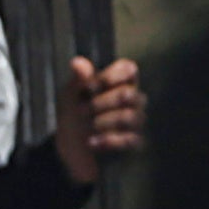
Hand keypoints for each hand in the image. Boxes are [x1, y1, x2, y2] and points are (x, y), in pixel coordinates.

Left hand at [50, 54, 145, 185]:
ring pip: (129, 117)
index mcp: (121, 80)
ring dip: (102, 122)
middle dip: (101, 103)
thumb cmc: (75, 112)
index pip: (129, 69)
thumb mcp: (72, 94)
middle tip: (81, 111)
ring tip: (87, 126)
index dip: (110, 76)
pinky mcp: (135, 142)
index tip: (87, 87)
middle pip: (128, 94)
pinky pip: (129, 140)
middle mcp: (134, 99)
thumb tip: (77, 62)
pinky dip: (107, 140)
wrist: (71, 145)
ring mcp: (137, 121)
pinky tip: (91, 142)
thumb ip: (78, 79)